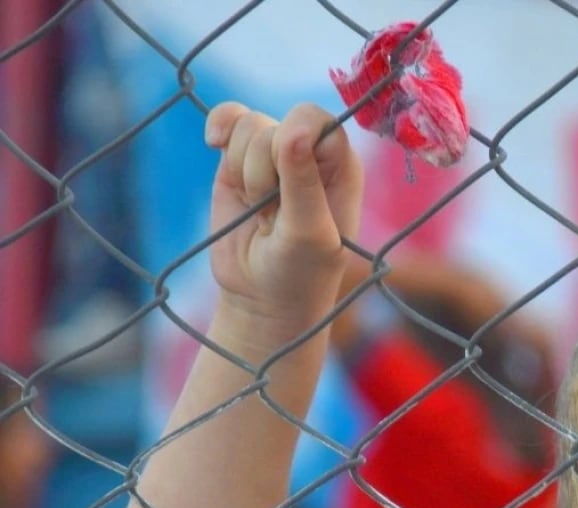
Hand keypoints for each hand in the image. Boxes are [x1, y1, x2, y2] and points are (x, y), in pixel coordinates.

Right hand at [204, 102, 363, 336]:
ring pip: (248, 125)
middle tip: (273, 214)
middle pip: (277, 123)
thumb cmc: (300, 272)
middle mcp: (312, 153)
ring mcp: (273, 154)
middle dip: (264, 169)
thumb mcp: (309, 234)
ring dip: (244, 171)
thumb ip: (303, 183)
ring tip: (259, 210)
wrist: (261, 297)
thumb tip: (293, 131)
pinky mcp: (239, 158)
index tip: (287, 184)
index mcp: (342, 166)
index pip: (317, 122)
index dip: (292, 143)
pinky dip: (219, 130)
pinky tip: (213, 144)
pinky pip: (228, 118)